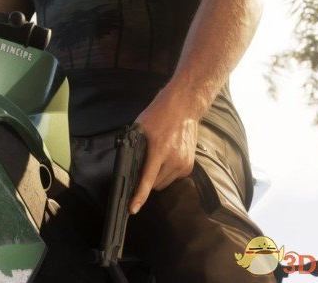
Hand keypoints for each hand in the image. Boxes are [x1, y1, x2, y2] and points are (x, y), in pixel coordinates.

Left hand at [129, 85, 199, 213]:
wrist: (184, 108)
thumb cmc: (158, 116)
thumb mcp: (140, 129)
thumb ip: (134, 148)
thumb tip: (127, 166)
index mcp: (159, 151)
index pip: (147, 180)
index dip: (138, 196)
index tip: (133, 208)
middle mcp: (174, 160)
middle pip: (155, 185)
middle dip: (146, 181)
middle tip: (143, 165)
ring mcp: (184, 163)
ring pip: (164, 183)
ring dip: (157, 178)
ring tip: (156, 159)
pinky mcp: (189, 165)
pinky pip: (173, 178)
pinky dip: (166, 173)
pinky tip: (165, 159)